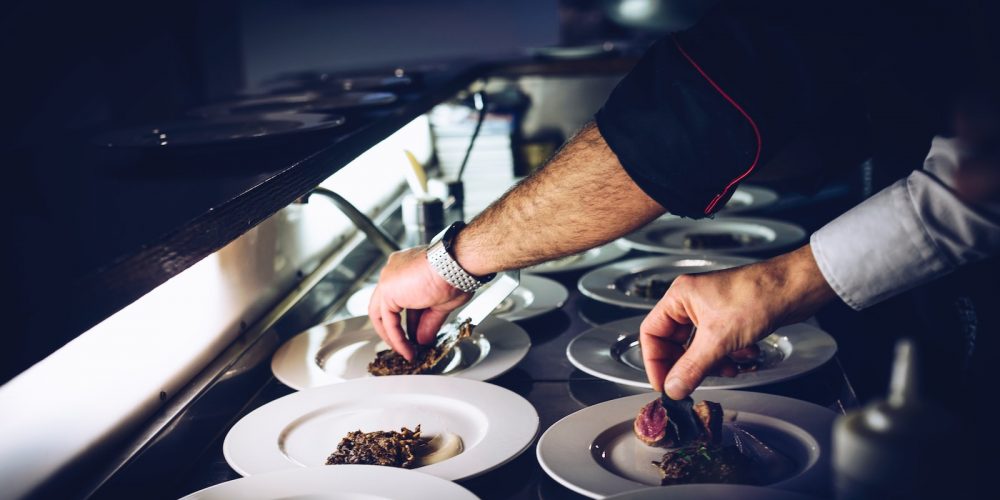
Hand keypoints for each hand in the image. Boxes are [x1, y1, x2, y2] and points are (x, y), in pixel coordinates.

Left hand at [368, 247, 470, 360]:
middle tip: (406, 345)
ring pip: (382, 314)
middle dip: (396, 329)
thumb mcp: (442, 303)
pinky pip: (388, 321)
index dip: (410, 320)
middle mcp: (394, 271)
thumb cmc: (456, 274)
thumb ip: (428, 322)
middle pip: (387, 306)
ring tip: (407, 352)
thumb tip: (423, 339)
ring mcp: (388, 279)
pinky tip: (407, 349)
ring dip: (394, 336)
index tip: (416, 334)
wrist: (456, 265)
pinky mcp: (387, 290)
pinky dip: (396, 338)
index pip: (403, 299)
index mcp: (407, 268)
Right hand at [641, 245, 835, 398]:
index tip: (664, 385)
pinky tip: (745, 357)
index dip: (654, 362)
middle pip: (675, 343)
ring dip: (712, 363)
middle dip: (688, 365)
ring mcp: (711, 311)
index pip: (651, 333)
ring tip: (728, 368)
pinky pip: (718, 346)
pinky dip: (728, 356)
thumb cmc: (757, 296)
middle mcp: (692, 302)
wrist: (795, 288)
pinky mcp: (730, 319)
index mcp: (679, 297)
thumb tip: (673, 388)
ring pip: (698, 348)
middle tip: (693, 384)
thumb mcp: (718, 339)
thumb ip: (692, 368)